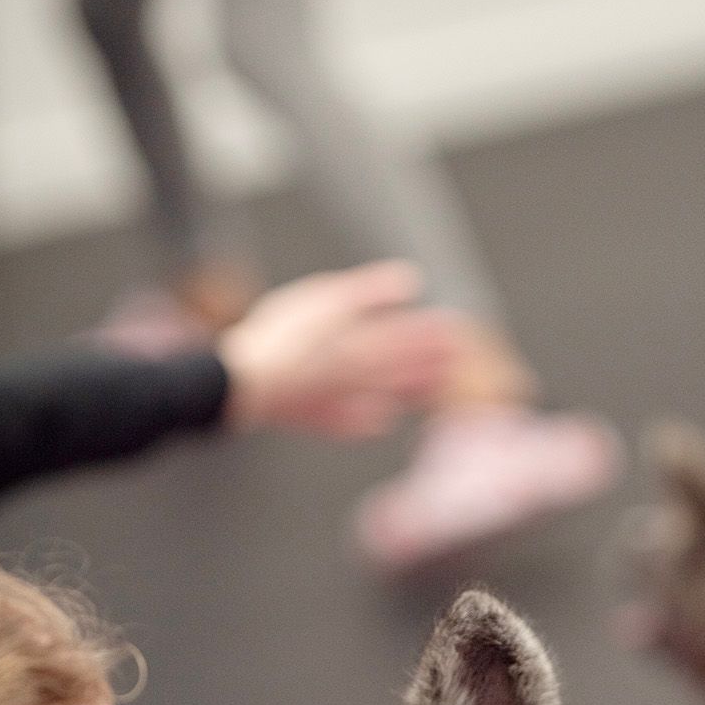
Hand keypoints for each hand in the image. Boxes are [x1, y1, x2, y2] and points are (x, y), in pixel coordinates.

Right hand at [218, 261, 460, 436]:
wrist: (246, 384)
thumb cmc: (281, 334)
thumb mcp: (326, 298)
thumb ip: (370, 291)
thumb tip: (412, 281)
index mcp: (363, 344)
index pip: (406, 336)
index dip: (431, 333)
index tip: (458, 330)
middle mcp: (358, 376)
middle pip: (401, 369)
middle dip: (430, 363)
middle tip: (457, 362)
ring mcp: (339, 401)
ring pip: (385, 396)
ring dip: (410, 392)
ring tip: (432, 390)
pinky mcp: (316, 418)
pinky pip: (353, 422)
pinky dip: (372, 420)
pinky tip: (383, 421)